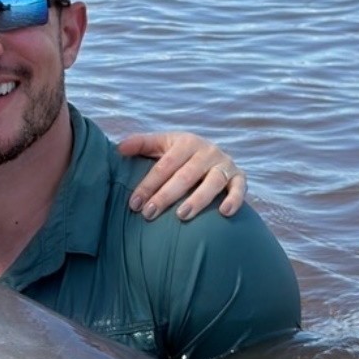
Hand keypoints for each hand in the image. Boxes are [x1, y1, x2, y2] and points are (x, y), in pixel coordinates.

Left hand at [117, 131, 246, 221]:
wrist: (211, 155)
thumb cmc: (179, 155)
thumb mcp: (161, 145)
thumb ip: (141, 144)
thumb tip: (119, 148)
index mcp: (186, 142)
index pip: (165, 165)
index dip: (148, 184)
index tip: (134, 204)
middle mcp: (207, 151)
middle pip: (186, 175)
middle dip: (166, 196)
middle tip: (149, 214)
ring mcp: (225, 164)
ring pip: (213, 182)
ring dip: (198, 199)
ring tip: (181, 216)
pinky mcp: (240, 177)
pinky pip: (240, 188)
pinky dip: (234, 199)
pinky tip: (223, 213)